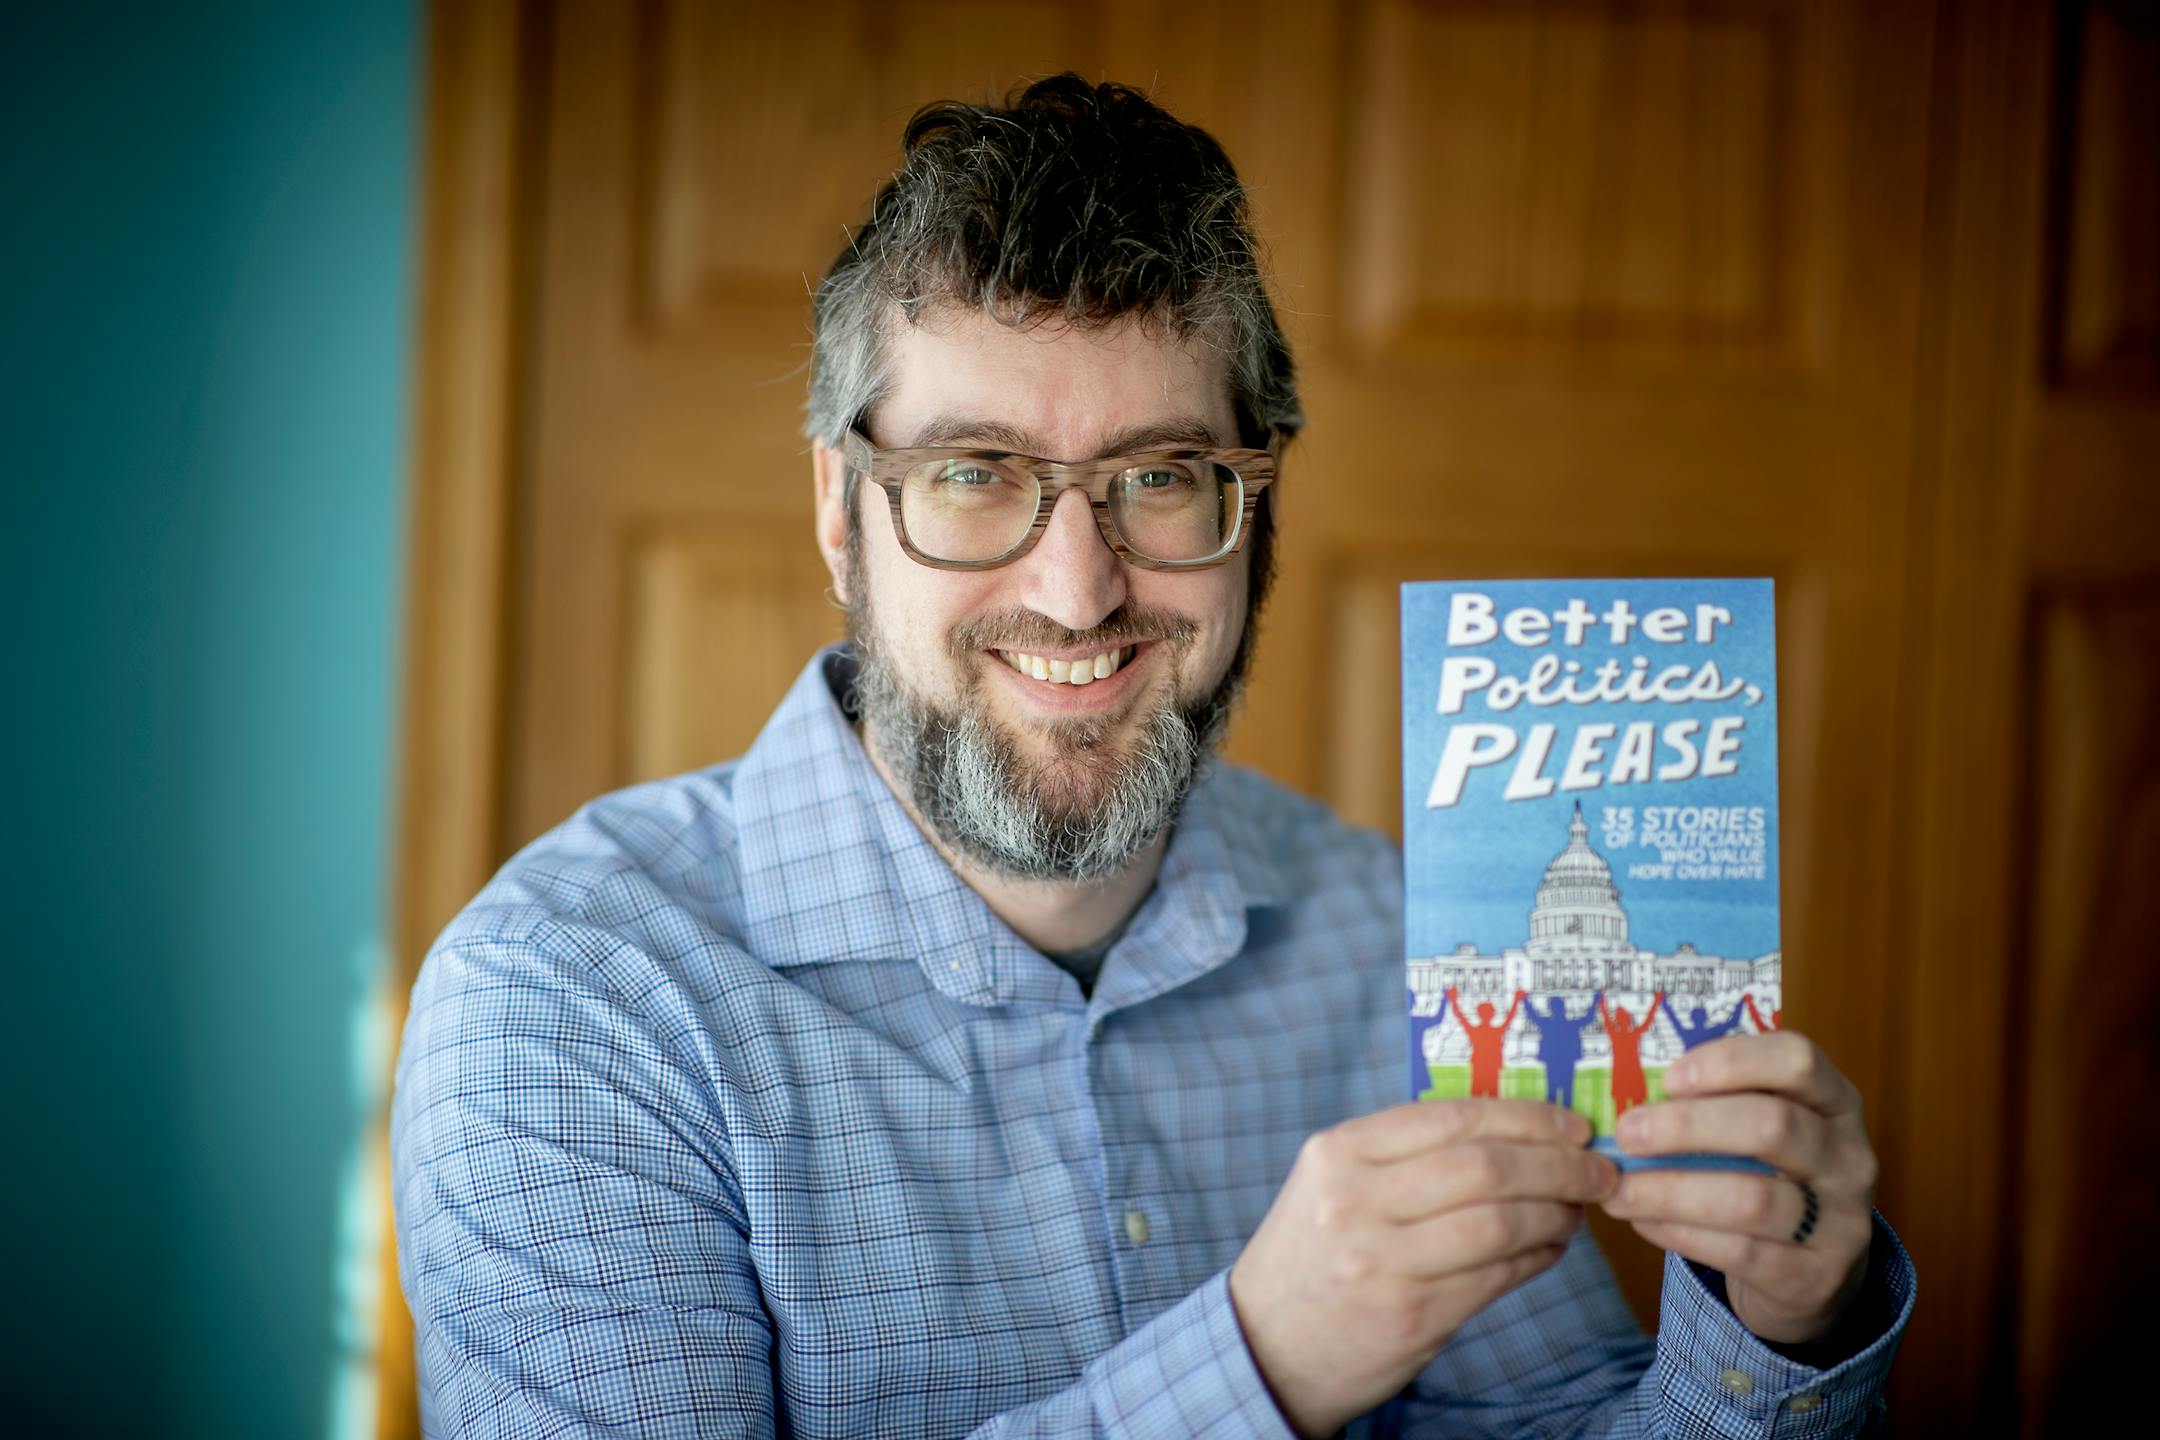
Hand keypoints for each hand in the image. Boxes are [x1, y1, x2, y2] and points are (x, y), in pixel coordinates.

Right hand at [1230, 1100, 1616, 1437]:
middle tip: (1598, 1168)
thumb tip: (1514, 1131)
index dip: (1527, 1117)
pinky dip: (1538, 1256)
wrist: (1265, 1346)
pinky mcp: (1413, 1316)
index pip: (1452, 1117)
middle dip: (1559, 1163)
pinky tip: (1552, 1246)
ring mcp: (1384, 1261)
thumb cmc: (1313, 1255)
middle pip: (1486, 1167)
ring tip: (1578, 1209)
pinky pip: (1498, 1276)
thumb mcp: (1334, 1183)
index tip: (1573, 1123)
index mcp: (1340, 1153)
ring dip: (1557, 1213)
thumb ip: (1405, 1154)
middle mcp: (1357, 1201)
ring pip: (1500, 1222)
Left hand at [1599, 1031, 1875, 1346]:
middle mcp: (1849, 1156)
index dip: (1731, 1061)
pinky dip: (1681, 1233)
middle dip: (1687, 1126)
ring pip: (1751, 1199)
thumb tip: (1625, 1094)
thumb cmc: (1766, 1178)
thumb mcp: (1756, 1131)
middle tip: (1626, 1133)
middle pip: (1773, 1125)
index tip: (1669, 1078)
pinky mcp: (1816, 1275)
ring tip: (1618, 1189)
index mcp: (1834, 1101)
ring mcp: (1841, 1221)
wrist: (1813, 1273)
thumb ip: (1711, 1104)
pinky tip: (1643, 1222)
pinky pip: (1740, 1251)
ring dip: (1670, 1191)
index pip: (1797, 1060)